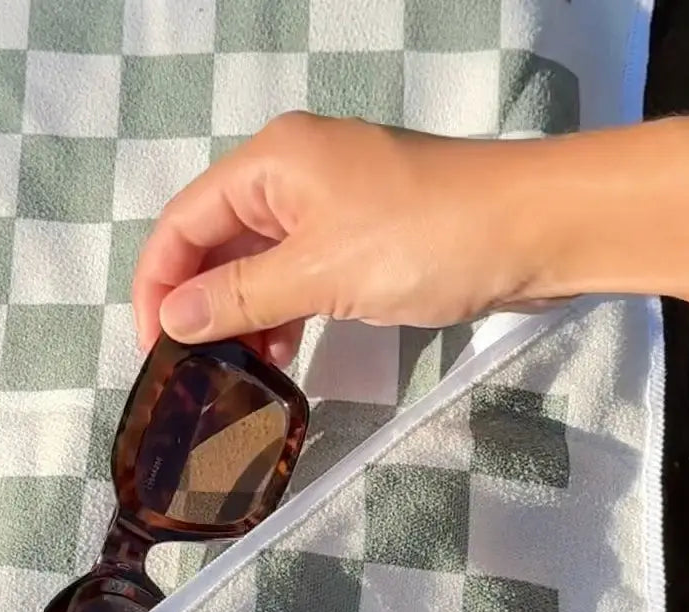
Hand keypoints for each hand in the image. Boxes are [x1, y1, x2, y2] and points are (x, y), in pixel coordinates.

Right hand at [132, 111, 562, 362]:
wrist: (535, 232)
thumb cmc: (425, 239)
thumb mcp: (321, 272)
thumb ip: (241, 297)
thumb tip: (172, 320)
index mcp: (272, 164)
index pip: (184, 222)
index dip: (158, 285)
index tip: (153, 349)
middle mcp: (292, 176)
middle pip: (218, 241)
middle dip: (202, 304)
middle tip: (195, 371)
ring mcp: (330, 206)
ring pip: (260, 263)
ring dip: (245, 315)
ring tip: (241, 370)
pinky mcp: (361, 236)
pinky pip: (300, 274)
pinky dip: (286, 312)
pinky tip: (285, 353)